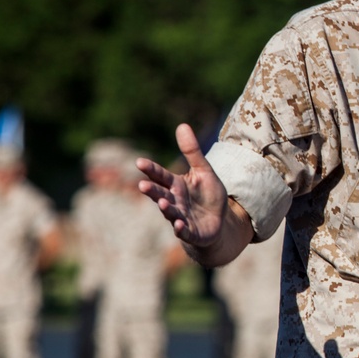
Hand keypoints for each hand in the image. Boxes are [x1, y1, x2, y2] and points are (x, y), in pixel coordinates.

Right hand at [137, 123, 228, 248]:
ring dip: (165, 208)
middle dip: (152, 190)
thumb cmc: (207, 195)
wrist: (218, 221)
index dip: (151, 169)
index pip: (161, 175)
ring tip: (161, 202)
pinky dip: (180, 229)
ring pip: (170, 212)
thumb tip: (182, 125)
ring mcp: (180, 217)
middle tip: (142, 185)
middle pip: (161, 194)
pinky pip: (184, 231)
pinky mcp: (190, 232)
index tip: (140, 162)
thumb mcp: (203, 170)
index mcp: (176, 185)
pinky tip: (178, 225)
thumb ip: (192, 151)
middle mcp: (174, 201)